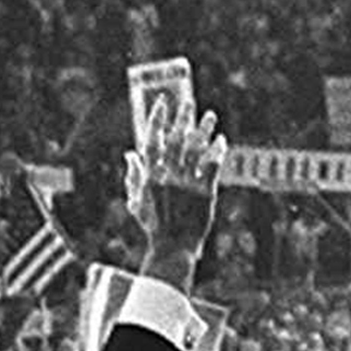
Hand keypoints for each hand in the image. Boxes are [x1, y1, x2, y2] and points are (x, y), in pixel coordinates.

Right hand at [127, 105, 224, 284]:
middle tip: (189, 102)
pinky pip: (212, 165)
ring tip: (210, 115)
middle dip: (183, 117)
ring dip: (204, 129)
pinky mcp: (204, 192)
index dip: (157, 118)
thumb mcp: (137, 202)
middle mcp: (168, 176)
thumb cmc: (153, 227)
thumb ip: (133, 177)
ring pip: (197, 148)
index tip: (163, 102)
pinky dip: (217, 151)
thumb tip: (130, 154)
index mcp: (150, 176)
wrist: (172, 248)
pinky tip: (221, 141)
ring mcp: (187, 184)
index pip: (152, 139)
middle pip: (176, 138)